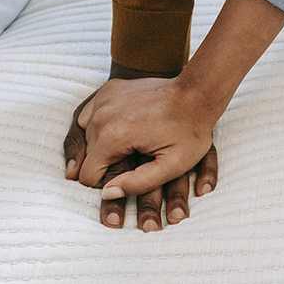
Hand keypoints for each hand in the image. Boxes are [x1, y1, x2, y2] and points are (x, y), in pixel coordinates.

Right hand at [64, 91, 217, 230]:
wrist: (197, 93)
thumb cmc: (190, 131)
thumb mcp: (171, 166)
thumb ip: (137, 184)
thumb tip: (107, 194)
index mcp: (113, 136)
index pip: (87, 175)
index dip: (106, 185)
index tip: (127, 180)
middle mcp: (101, 115)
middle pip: (86, 156)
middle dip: (105, 165)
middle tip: (133, 162)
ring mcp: (103, 98)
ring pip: (86, 136)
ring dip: (101, 146)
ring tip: (128, 147)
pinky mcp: (108, 89)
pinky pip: (90, 116)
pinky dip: (99, 126)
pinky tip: (119, 131)